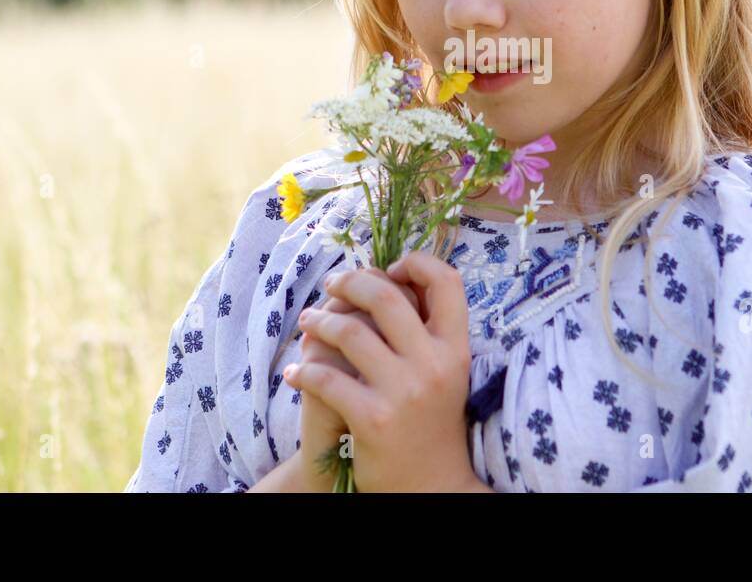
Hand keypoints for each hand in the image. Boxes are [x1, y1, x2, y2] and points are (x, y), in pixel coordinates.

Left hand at [283, 251, 475, 491]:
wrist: (430, 488)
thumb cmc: (430, 421)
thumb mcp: (446, 372)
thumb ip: (428, 330)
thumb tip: (395, 275)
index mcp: (456, 349)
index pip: (446, 282)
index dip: (417, 263)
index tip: (390, 268)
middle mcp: (435, 365)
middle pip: (386, 297)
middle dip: (351, 281)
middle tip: (331, 283)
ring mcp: (404, 392)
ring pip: (348, 331)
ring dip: (318, 320)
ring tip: (307, 322)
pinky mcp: (373, 419)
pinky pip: (326, 378)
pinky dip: (303, 371)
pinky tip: (295, 373)